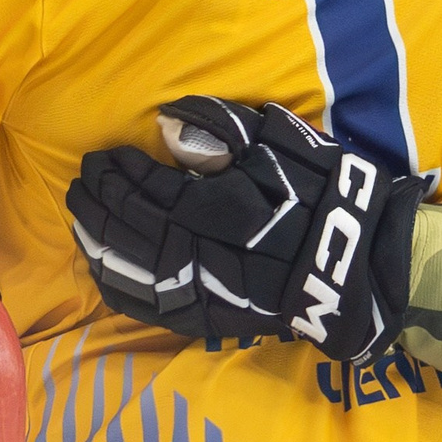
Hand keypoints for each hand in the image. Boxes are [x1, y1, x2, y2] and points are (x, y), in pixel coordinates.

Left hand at [68, 96, 425, 360]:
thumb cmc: (321, 191)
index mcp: (215, 207)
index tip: (101, 156)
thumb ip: (219, 130)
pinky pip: (148, 307)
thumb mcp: (278, 144)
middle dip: (97, 203)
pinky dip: (116, 286)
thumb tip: (167, 124)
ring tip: (80, 216)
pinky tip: (100, 268)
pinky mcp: (210, 318)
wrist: (361, 262)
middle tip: (81, 181)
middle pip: (128, 229)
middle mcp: (199, 253)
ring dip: (97, 241)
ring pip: (130, 270)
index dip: (117, 173)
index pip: (145, 190)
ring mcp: (202, 291)